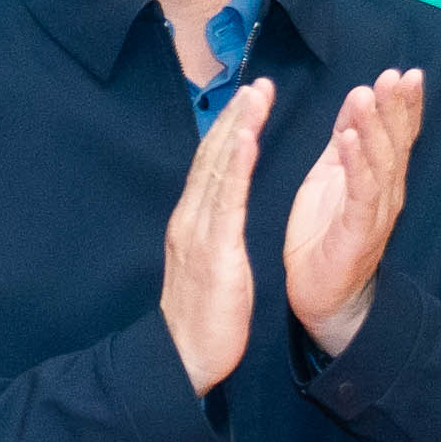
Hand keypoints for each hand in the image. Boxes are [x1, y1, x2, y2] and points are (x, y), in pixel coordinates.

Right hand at [162, 78, 271, 391]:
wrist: (183, 358)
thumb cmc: (202, 317)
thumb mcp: (209, 265)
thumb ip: (213, 234)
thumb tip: (222, 212)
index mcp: (193, 222)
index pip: (211, 166)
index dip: (230, 130)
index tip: (250, 100)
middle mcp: (191, 218)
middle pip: (212, 157)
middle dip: (235, 117)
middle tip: (257, 83)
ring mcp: (198, 232)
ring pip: (217, 169)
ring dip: (237, 127)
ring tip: (255, 95)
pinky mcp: (213, 250)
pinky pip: (225, 200)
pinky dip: (235, 165)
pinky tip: (247, 139)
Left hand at [281, 65, 426, 357]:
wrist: (321, 295)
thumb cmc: (324, 234)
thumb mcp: (332, 176)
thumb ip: (345, 141)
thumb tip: (357, 96)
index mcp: (380, 177)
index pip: (398, 134)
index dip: (405, 105)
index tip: (406, 73)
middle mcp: (387, 192)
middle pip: (396, 143)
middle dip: (397, 108)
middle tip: (396, 75)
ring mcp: (375, 212)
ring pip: (381, 162)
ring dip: (375, 127)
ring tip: (367, 94)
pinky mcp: (358, 231)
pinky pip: (361, 192)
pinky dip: (356, 163)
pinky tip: (350, 139)